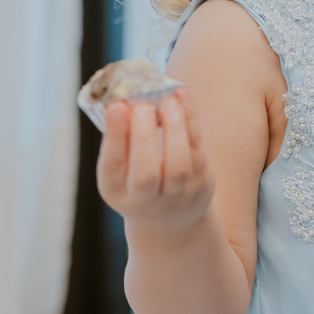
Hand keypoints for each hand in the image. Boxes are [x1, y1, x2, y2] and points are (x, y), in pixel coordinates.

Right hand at [97, 88, 215, 242]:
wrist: (171, 219)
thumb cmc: (139, 179)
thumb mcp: (121, 168)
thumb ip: (121, 138)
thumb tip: (122, 94)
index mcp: (116, 192)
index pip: (112, 168)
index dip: (115, 137)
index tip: (116, 107)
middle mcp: (145, 198)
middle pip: (146, 175)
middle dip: (143, 138)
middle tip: (141, 106)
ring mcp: (177, 193)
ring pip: (179, 165)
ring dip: (174, 128)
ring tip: (167, 99)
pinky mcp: (201, 181)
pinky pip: (198, 148)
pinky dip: (191, 119)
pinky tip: (182, 95)